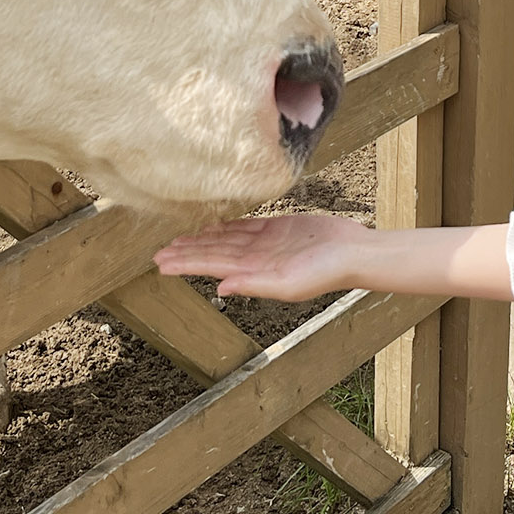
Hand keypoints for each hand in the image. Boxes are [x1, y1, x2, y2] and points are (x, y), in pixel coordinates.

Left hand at [155, 212, 370, 301]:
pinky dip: (226, 226)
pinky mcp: (278, 227)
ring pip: (225, 240)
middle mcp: (255, 259)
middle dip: (186, 253)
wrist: (354, 253)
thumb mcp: (289, 284)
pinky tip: (212, 226)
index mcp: (254, 272)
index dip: (186, 264)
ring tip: (178, 240)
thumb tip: (220, 288)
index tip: (161, 264)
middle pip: (213, 253)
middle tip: (158, 253)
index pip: (211, 266)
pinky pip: (245, 226)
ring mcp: (265, 243)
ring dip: (202, 240)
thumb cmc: (327, 273)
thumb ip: (254, 285)